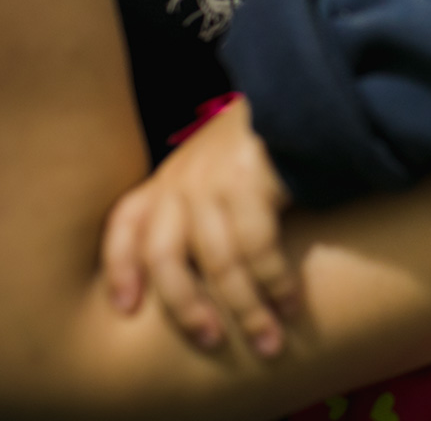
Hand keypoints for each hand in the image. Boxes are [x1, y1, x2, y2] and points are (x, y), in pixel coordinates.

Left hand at [102, 96, 298, 356]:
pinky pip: (259, 248)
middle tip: (211, 341)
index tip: (125, 308)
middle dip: (186, 308)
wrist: (303, 96)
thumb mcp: (216, 166)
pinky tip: (290, 303)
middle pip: (164, 256)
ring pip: (219, 262)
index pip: (126, 222)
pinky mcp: (251, 182)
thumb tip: (200, 267)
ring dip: (246, 310)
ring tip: (268, 340)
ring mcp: (215, 181)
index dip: (119, 268)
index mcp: (170, 177)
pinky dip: (275, 282)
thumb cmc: (265, 142)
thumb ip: (198, 204)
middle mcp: (184, 179)